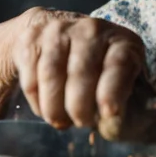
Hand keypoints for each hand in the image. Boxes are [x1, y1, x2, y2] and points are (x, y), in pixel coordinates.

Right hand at [12, 9, 145, 130]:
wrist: (61, 32)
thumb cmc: (100, 71)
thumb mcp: (123, 82)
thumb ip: (125, 106)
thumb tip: (114, 126)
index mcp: (122, 42)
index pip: (118, 64)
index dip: (113, 90)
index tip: (109, 113)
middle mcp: (91, 30)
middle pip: (81, 72)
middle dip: (79, 107)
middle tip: (82, 123)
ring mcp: (59, 31)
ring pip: (51, 75)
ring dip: (54, 108)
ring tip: (62, 121)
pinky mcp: (32, 39)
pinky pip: (31, 78)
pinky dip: (37, 102)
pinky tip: (46, 109)